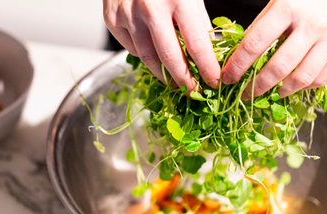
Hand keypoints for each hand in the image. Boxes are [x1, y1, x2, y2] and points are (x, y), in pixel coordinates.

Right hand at [103, 0, 220, 89]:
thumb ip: (199, 23)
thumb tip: (209, 56)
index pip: (197, 45)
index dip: (207, 69)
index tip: (214, 83)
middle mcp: (150, 7)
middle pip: (169, 59)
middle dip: (184, 81)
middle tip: (192, 92)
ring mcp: (128, 14)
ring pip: (148, 58)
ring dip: (163, 74)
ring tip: (174, 80)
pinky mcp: (112, 19)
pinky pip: (132, 48)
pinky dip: (145, 54)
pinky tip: (153, 52)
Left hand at [221, 0, 326, 97]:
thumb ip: (262, 24)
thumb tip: (238, 54)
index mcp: (289, 7)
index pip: (255, 44)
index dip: (237, 65)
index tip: (227, 78)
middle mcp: (312, 24)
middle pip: (278, 67)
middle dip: (256, 86)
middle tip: (244, 93)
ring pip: (301, 78)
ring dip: (279, 91)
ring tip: (267, 94)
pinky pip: (320, 79)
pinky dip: (302, 87)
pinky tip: (290, 87)